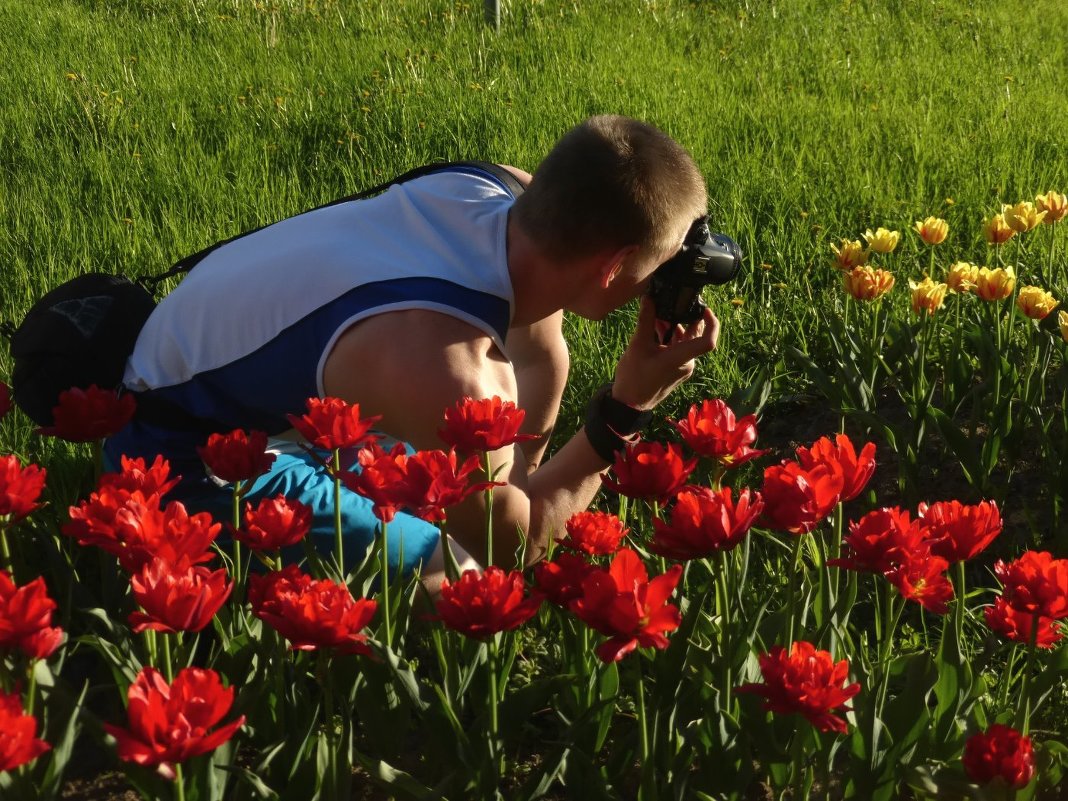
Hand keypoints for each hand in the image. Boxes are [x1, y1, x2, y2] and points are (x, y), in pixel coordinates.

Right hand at [611, 296, 719, 410]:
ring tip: (658, 312)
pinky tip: (655, 326)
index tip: (704, 308)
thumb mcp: (638, 346)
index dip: (712, 323)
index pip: (707, 341)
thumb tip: (648, 298)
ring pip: (684, 341)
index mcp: (681, 358)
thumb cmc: (634, 377)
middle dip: (684, 317)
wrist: (629, 403)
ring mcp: (682, 367)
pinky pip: (677, 348)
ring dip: (673, 326)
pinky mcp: (675, 369)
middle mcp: (686, 363)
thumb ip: (645, 320)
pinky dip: (669, 337)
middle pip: (694, 336)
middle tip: (673, 301)